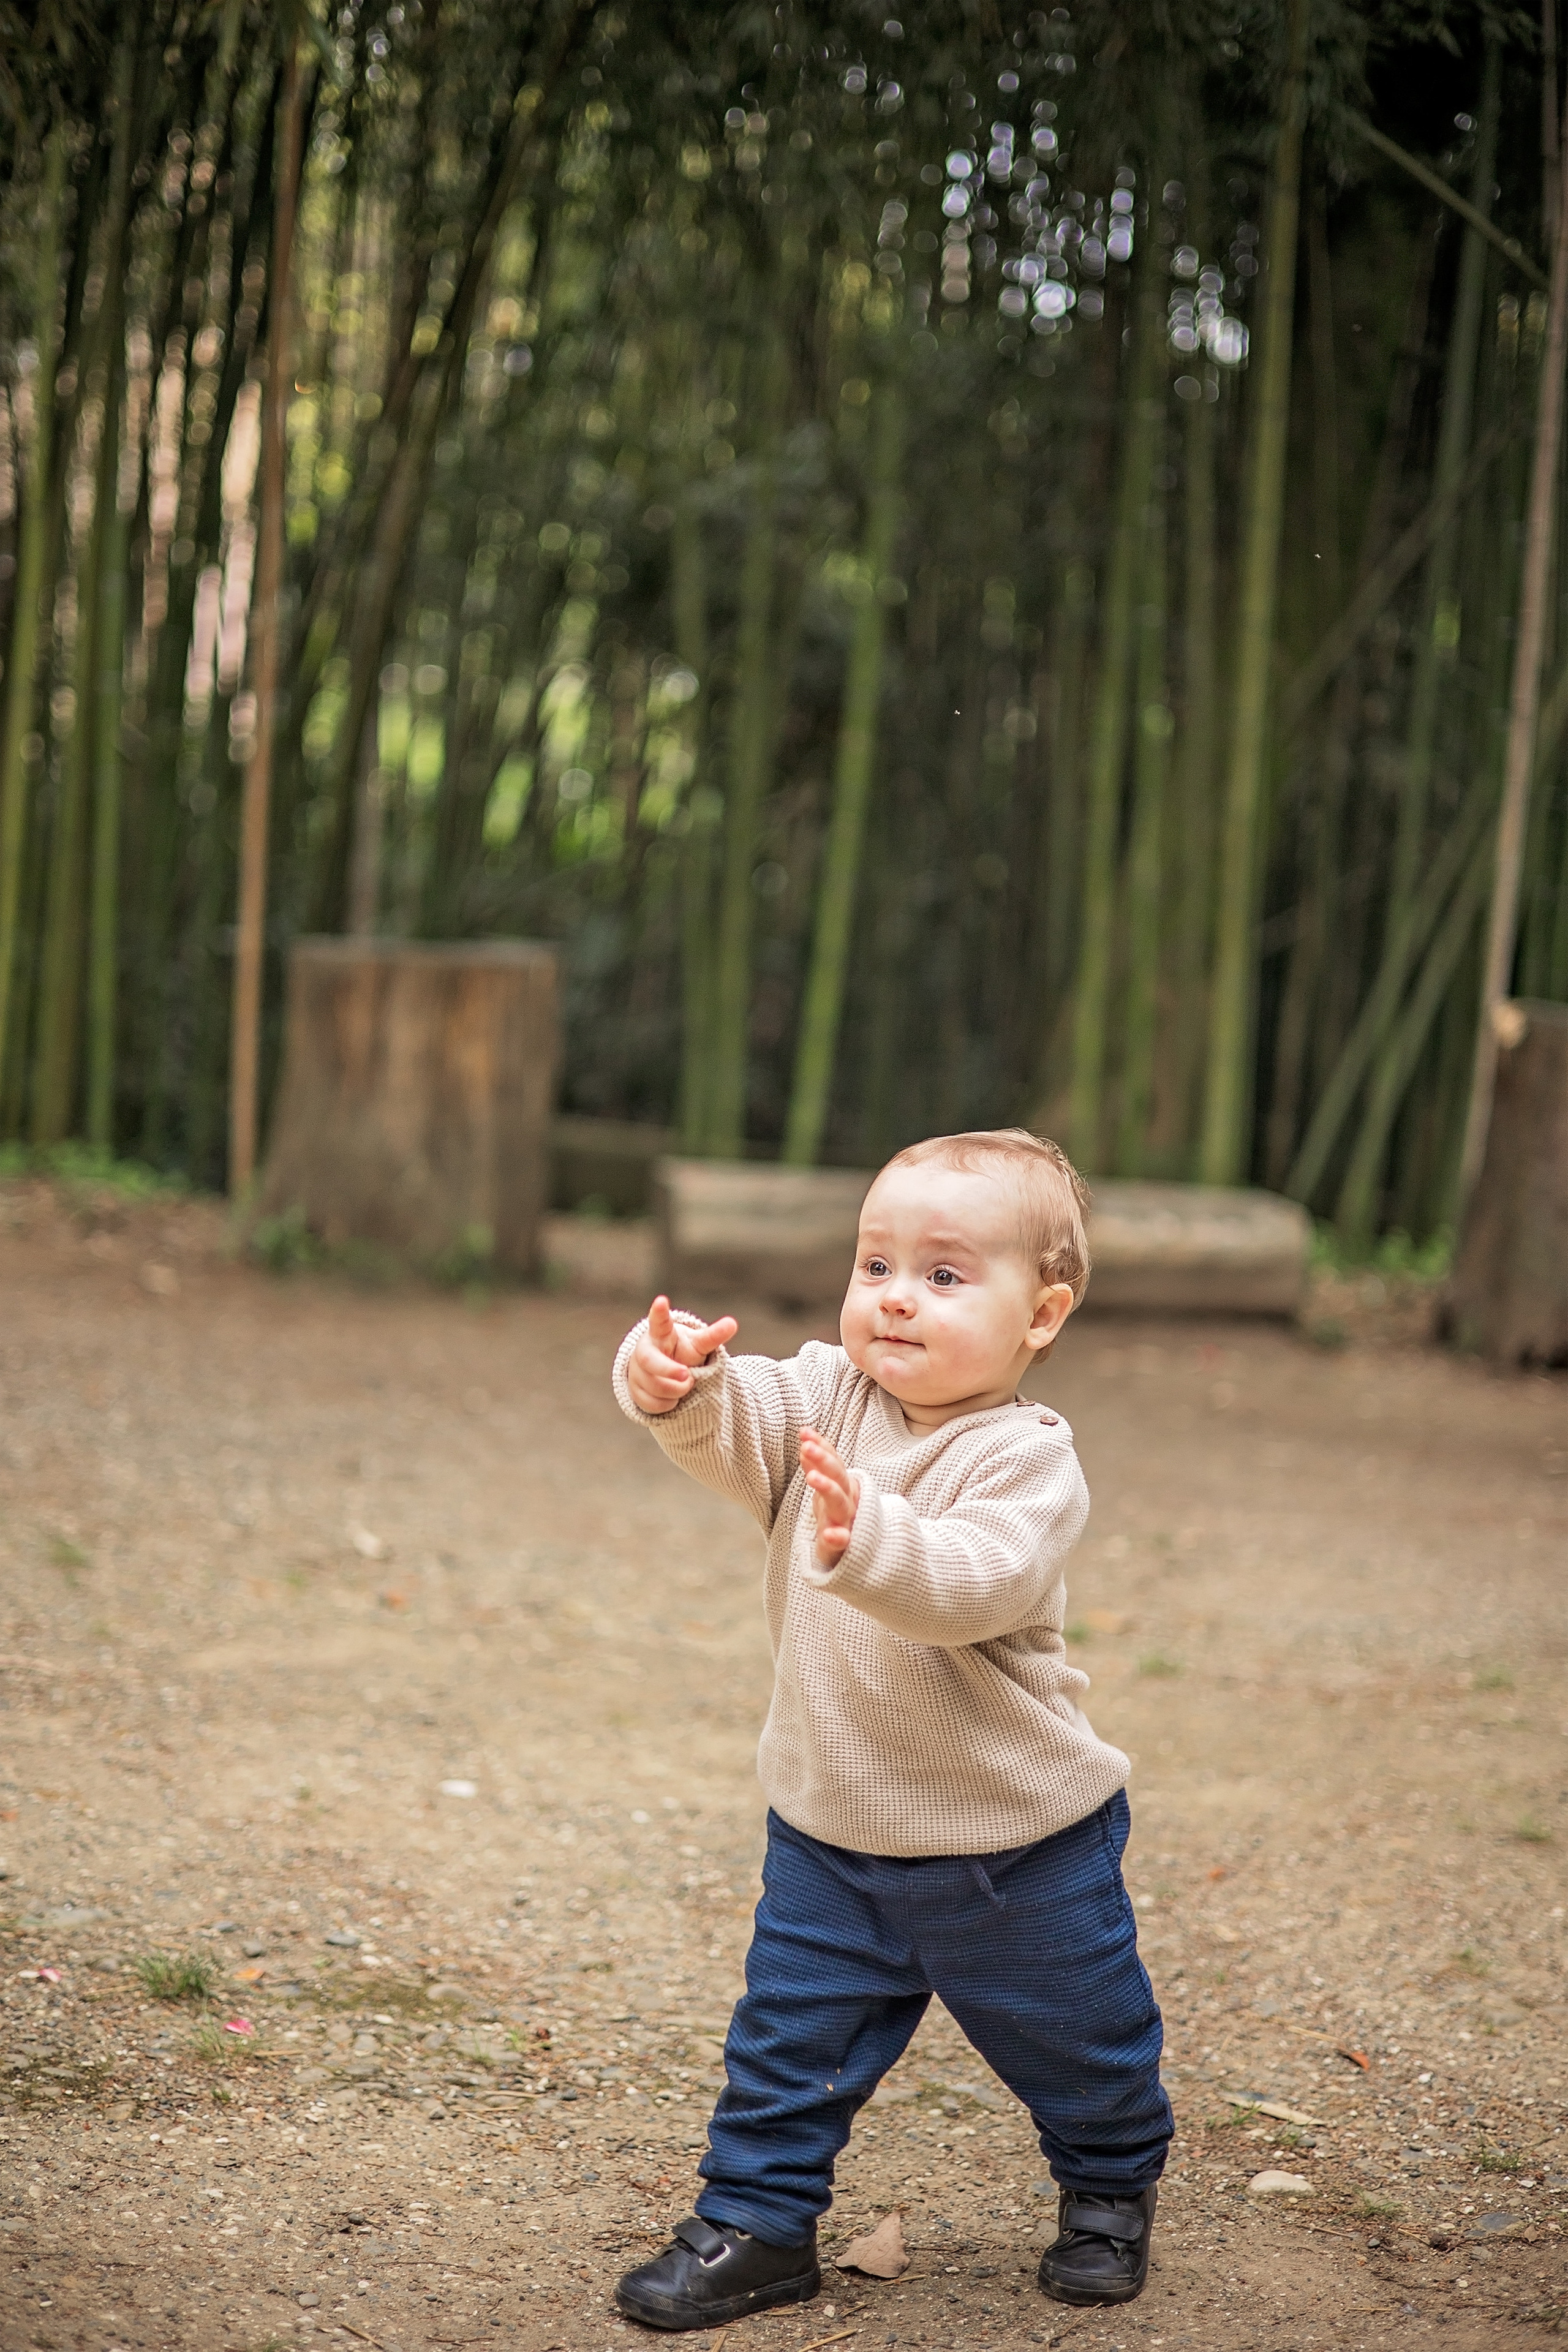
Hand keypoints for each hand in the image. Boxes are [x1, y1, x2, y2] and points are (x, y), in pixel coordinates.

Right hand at [626, 1294, 737, 1414]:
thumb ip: (713, 1335)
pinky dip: (668, 1404)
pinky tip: (673, 1397)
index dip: (659, 1313)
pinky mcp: (634, 1391)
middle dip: (668, 1370)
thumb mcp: (698, 1344)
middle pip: (650, 1361)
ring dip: (676, 1389)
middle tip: (688, 1376)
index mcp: (660, 1334)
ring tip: (686, 1384)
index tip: (661, 1300)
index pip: (659, 1322)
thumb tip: (733, 1323)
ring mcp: (636, 1371)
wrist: (663, 1372)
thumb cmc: (681, 1352)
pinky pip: (652, 1403)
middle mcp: (644, 1350)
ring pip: (655, 1386)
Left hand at [800, 1428, 858, 1570]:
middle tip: (806, 1447)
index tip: (804, 1432)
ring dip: (828, 1488)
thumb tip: (805, 1443)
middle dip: (823, 1461)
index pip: (834, 1462)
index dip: (822, 1446)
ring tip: (812, 1477)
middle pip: (838, 1477)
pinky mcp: (844, 1545)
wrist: (854, 1550)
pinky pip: (842, 1541)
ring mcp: (847, 1522)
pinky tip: (831, 1535)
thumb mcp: (826, 1489)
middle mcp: (848, 1501)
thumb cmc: (836, 1515)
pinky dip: (838, 1538)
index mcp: (843, 1486)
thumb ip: (817, 1468)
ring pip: (840, 1502)